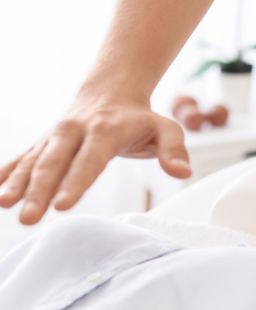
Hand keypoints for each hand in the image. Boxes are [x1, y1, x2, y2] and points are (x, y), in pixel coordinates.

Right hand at [0, 98, 191, 224]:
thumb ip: (174, 150)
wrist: (111, 92)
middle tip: (28, 217)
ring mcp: (56, 135)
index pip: (90, 160)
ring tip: (4, 204)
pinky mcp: (45, 141)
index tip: (63, 206)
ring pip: (34, 160)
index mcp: (106, 130)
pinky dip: (7, 170)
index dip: (76, 182)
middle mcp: (75, 131)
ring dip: (18, 182)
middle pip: (55, 162)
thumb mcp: (166, 129)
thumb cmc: (142, 118)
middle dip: (40, 190)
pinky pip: (23, 155)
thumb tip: (183, 173)